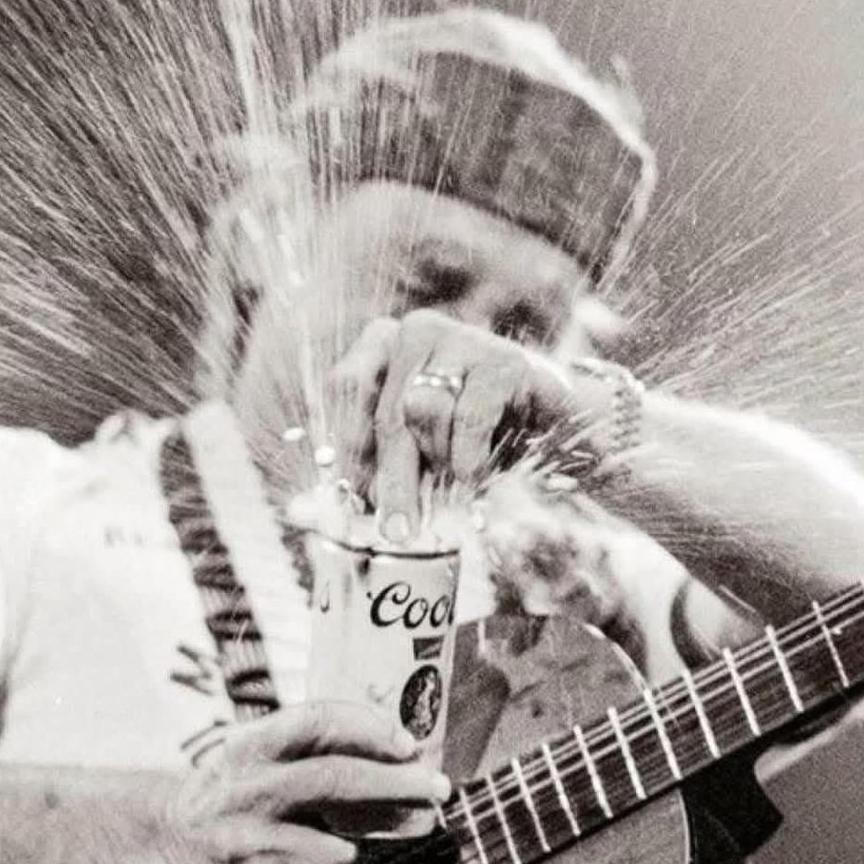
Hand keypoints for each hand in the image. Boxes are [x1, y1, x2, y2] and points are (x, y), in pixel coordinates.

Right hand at [149, 703, 449, 863]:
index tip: (408, 744)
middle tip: (438, 789)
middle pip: (336, 781)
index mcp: (250, 747)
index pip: (317, 722)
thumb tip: (407, 758)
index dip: (369, 729)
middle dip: (397, 786)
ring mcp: (248, 843)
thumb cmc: (237, 789)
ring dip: (352, 847)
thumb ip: (319, 750)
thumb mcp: (260, 754)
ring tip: (329, 842)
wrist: (168, 844)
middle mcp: (247, 791)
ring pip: (340, 847)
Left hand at [326, 310, 613, 540]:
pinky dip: (468, 457)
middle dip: (391, 479)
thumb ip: (369, 477)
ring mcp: (464, 339)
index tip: (354, 500)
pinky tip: (474, 479)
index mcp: (386, 346)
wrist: (566, 430)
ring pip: (423, 411)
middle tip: (396, 532)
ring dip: (438, 463)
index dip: (349, 446)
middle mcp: (419, 331)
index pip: (348, 387)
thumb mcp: (422, 459)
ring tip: (455, 489)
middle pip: (388, 411)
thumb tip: (298, 514)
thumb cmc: (483, 443)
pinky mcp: (505, 361)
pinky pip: (468, 416)